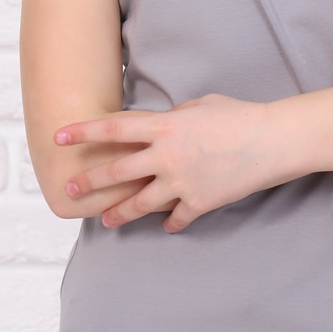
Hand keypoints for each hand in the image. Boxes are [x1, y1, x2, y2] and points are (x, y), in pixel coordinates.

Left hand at [55, 93, 271, 233]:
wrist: (272, 141)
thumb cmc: (240, 115)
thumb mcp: (201, 105)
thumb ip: (176, 116)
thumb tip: (164, 124)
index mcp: (164, 127)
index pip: (112, 129)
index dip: (82, 132)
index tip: (59, 136)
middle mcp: (165, 156)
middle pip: (116, 172)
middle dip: (89, 182)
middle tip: (70, 191)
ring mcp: (181, 182)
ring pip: (140, 203)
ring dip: (120, 213)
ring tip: (106, 220)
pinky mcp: (199, 202)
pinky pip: (177, 217)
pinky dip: (172, 222)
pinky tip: (166, 226)